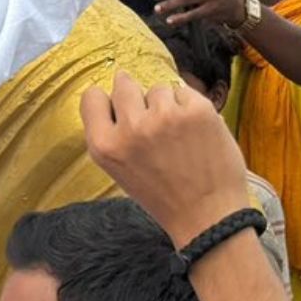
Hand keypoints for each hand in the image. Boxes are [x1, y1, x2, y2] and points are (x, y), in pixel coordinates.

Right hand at [81, 71, 249, 247]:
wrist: (209, 216)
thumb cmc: (164, 196)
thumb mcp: (119, 170)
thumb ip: (112, 134)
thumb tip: (116, 93)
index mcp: (105, 146)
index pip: (92, 97)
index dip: (106, 101)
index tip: (119, 109)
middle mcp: (131, 127)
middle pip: (124, 85)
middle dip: (137, 98)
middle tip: (152, 120)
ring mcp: (165, 116)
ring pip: (158, 89)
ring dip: (166, 105)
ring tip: (178, 135)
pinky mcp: (197, 110)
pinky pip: (185, 92)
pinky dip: (190, 109)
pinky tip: (196, 133)